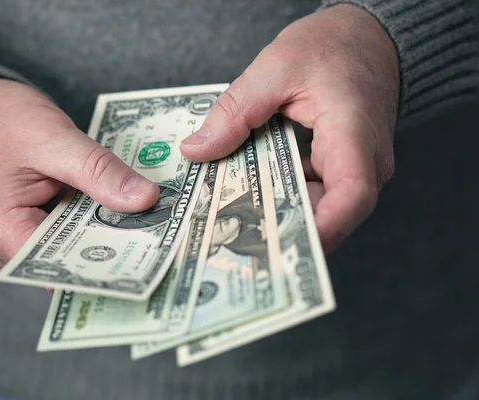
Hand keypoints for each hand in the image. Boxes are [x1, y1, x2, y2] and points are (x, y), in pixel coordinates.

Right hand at [0, 79, 158, 276]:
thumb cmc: (4, 120)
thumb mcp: (55, 139)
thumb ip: (99, 171)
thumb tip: (146, 199)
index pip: (60, 267)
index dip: (107, 264)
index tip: (150, 257)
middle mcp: (3, 250)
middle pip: (68, 264)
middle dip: (114, 251)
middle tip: (162, 241)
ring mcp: (15, 244)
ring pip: (71, 253)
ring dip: (106, 238)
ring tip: (151, 229)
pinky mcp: (30, 233)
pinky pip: (67, 238)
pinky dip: (93, 226)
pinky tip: (124, 217)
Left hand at [180, 4, 398, 251]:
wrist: (366, 36)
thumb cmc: (332, 46)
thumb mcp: (275, 69)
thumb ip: (235, 112)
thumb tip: (196, 151)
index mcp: (354, 134)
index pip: (352, 195)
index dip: (322, 228)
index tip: (281, 246)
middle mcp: (363, 161)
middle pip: (328, 212)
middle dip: (280, 227)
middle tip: (230, 238)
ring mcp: (352, 167)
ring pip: (317, 206)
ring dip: (276, 212)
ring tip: (230, 218)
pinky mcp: (337, 167)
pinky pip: (311, 191)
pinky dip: (280, 194)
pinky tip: (246, 192)